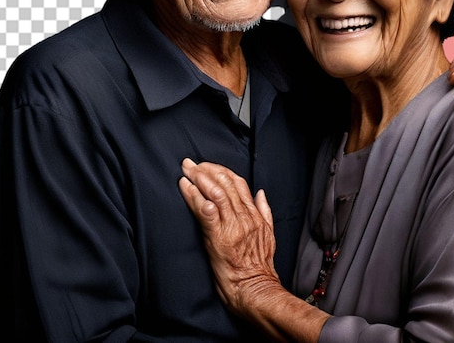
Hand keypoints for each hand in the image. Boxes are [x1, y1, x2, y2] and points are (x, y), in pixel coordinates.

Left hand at [178, 159, 280, 315]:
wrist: (256, 290)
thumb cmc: (259, 267)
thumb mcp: (269, 234)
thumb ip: (264, 211)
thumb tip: (260, 193)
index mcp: (254, 215)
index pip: (238, 183)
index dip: (221, 170)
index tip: (207, 164)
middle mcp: (244, 217)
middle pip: (225, 183)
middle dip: (206, 170)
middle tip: (190, 163)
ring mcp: (232, 227)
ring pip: (216, 193)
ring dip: (199, 179)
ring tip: (186, 172)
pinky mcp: (219, 238)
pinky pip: (205, 212)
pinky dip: (194, 197)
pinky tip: (185, 188)